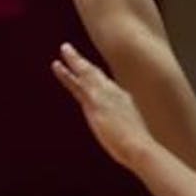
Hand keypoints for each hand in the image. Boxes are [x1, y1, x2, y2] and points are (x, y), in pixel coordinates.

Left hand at [51, 43, 151, 167]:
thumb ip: (129, 131)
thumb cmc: (138, 147)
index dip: (96, 77)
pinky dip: (66, 72)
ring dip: (74, 59)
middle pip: (96, 73)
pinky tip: (57, 65)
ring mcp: (103, 95)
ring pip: (85, 72)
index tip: (90, 70)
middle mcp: (113, 93)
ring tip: (64, 48)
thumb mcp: (136, 135)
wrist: (138, 146)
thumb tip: (129, 138)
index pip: (107, 86)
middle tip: (71, 51)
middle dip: (83, 63)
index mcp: (124, 101)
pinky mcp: (93, 100)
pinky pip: (76, 82)